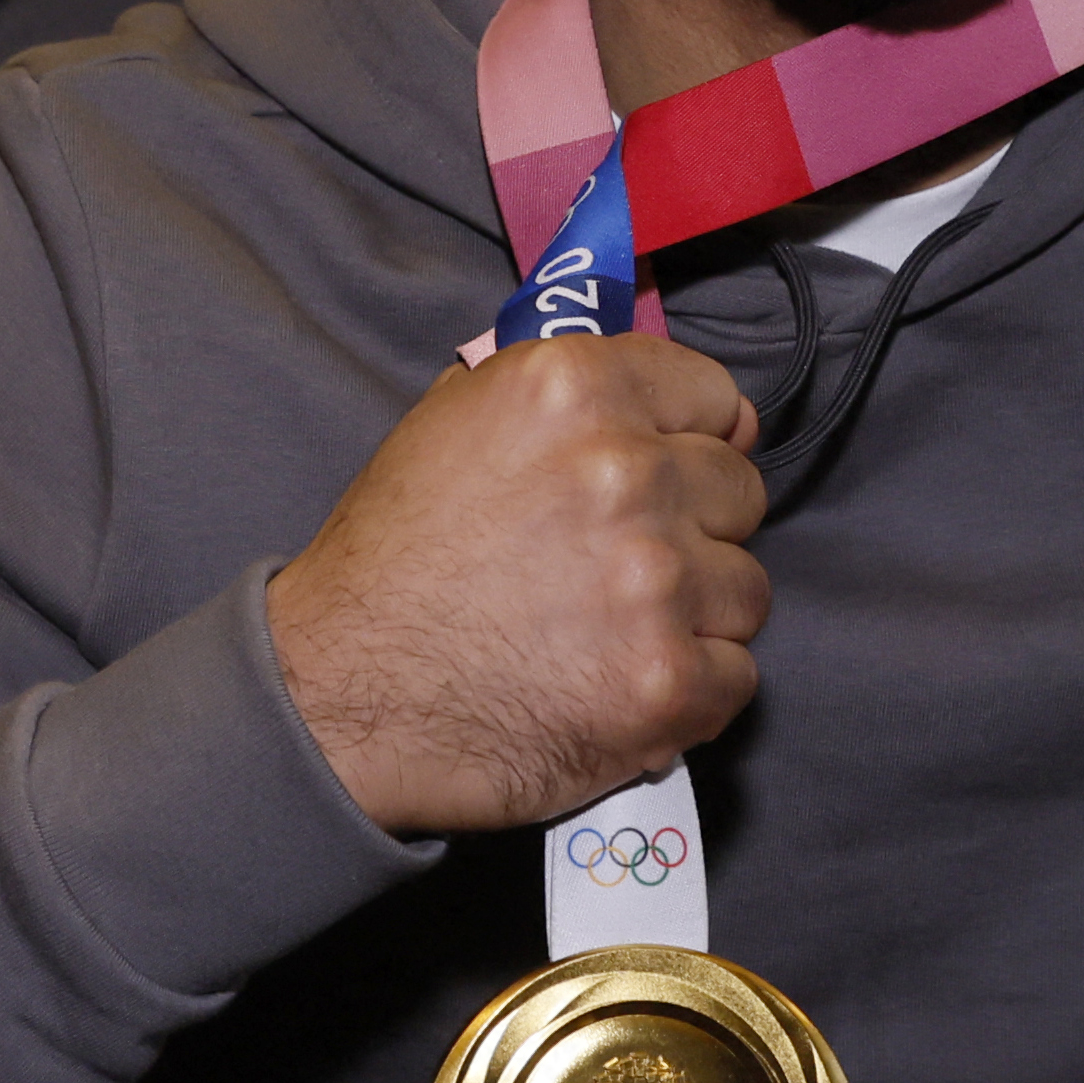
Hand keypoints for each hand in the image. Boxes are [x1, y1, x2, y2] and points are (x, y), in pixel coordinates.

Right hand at [265, 333, 767, 836]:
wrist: (336, 693)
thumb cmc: (390, 562)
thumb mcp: (453, 424)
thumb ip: (563, 401)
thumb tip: (660, 408)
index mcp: (572, 389)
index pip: (712, 394)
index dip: (693, 438)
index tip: (673, 471)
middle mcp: (624, 471)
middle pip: (738, 492)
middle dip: (694, 528)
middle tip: (622, 565)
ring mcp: (654, 581)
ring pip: (746, 590)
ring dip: (695, 615)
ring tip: (613, 633)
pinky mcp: (668, 682)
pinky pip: (737, 678)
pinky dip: (689, 693)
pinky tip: (620, 687)